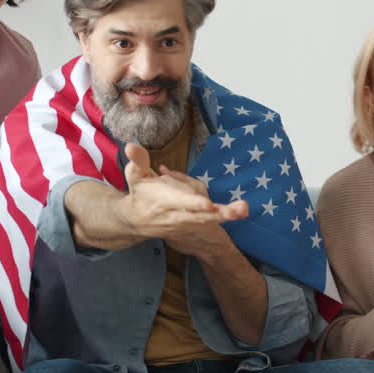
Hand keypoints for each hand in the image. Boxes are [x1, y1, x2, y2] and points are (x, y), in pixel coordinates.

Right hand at [118, 143, 245, 251]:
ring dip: (225, 216)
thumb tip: (130, 145)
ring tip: (242, 209)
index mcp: (161, 201)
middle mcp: (174, 215)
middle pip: (198, 216)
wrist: (135, 221)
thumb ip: (138, 161)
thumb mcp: (134, 175)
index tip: (207, 203)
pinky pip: (208, 222)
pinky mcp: (190, 227)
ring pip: (206, 221)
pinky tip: (239, 210)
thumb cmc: (139, 193)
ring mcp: (183, 224)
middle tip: (236, 211)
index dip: (192, 203)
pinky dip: (222, 218)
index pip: (178, 202)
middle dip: (217, 214)